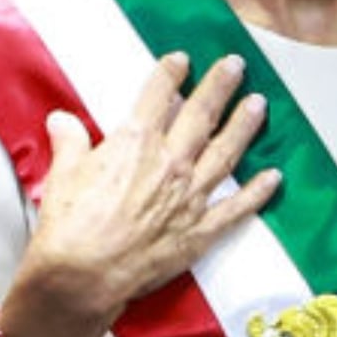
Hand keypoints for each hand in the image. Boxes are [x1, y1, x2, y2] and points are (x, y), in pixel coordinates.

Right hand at [0, 53, 278, 336]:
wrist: (82, 276)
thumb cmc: (68, 226)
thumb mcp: (62, 174)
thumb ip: (70, 142)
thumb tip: (62, 120)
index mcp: (135, 144)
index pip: (157, 97)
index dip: (170, 75)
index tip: (182, 59)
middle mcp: (169, 163)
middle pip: (201, 115)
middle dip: (220, 87)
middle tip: (236, 65)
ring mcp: (189, 196)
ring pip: (225, 152)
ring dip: (244, 126)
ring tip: (260, 104)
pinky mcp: (200, 230)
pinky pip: (236, 207)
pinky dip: (258, 192)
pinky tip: (274, 177)